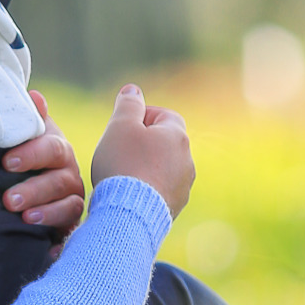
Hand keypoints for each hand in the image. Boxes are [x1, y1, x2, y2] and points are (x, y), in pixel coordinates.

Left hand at [1, 91, 85, 238]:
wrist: (31, 188)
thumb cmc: (24, 157)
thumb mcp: (26, 137)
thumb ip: (30, 120)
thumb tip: (34, 95)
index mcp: (57, 149)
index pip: (51, 148)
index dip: (32, 154)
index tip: (7, 163)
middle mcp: (68, 174)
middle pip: (59, 180)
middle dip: (34, 189)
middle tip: (8, 200)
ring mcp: (72, 199)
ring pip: (67, 205)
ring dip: (46, 213)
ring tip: (24, 219)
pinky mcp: (70, 224)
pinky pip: (71, 231)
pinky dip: (61, 241)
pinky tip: (50, 248)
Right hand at [90, 84, 194, 218]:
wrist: (128, 213)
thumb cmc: (123, 165)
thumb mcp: (120, 126)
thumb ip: (128, 105)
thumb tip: (133, 90)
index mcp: (177, 136)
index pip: (164, 115)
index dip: (141, 117)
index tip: (123, 127)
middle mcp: (187, 160)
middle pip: (164, 142)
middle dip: (143, 143)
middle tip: (118, 150)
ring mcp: (183, 186)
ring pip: (164, 168)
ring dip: (146, 167)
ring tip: (121, 174)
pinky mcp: (175, 207)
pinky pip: (160, 190)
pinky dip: (147, 187)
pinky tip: (128, 192)